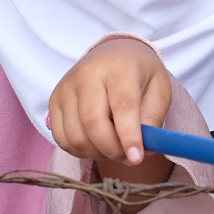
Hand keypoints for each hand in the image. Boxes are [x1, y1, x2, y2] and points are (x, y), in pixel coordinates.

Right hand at [48, 37, 174, 185]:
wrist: (113, 55)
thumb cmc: (139, 75)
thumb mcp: (159, 90)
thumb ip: (153, 120)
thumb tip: (143, 150)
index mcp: (119, 67)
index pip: (123, 105)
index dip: (129, 135)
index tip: (136, 158)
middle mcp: (87, 75)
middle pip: (93, 123)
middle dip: (112, 150)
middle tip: (129, 157)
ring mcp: (66, 88)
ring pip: (76, 136)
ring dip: (97, 153)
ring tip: (114, 148)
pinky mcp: (54, 102)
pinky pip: (62, 139)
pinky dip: (80, 151)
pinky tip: (96, 144)